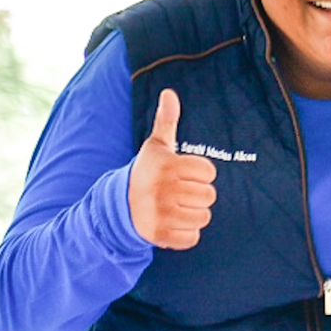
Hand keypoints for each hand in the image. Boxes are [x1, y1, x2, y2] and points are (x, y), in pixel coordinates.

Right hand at [127, 88, 217, 249]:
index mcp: (166, 166)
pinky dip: (186, 233)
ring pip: (204, 217)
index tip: (183, 174)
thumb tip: (169, 93)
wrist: (120, 205)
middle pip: (209, 196)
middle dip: (198, 195)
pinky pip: (193, 238)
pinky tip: (172, 223)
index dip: (201, 174)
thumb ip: (167, 120)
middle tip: (179, 192)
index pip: (210, 172)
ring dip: (194, 214)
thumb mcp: (157, 146)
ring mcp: (160, 214)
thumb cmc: (149, 171)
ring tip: (176, 207)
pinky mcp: (159, 236)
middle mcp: (161, 189)